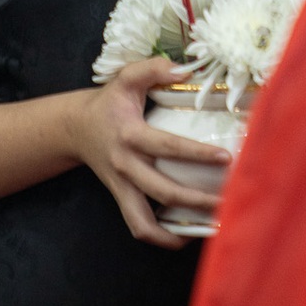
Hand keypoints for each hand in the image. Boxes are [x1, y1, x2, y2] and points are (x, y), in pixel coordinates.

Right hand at [68, 58, 230, 249]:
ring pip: (145, 222)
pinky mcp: (121, 198)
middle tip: (230, 199)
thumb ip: (153, 68)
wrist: (76, 127)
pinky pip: (139, 227)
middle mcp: (125, 165)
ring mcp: (122, 186)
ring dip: (178, 230)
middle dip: (198, 200)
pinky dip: (161, 238)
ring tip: (211, 227)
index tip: (225, 158)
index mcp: (130, 134)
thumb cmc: (109, 102)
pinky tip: (186, 235)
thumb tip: (185, 70)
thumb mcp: (126, 77)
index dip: (197, 154)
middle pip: (163, 190)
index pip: (167, 146)